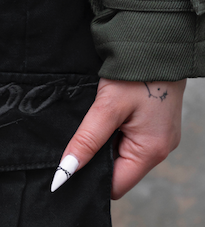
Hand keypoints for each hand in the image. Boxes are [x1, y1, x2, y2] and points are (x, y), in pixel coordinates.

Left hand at [51, 78, 185, 199]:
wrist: (159, 40)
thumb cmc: (137, 73)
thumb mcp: (106, 108)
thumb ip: (86, 142)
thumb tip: (65, 172)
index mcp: (151, 151)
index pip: (115, 186)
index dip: (91, 180)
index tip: (70, 167)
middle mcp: (160, 149)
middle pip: (119, 173)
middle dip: (97, 162)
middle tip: (81, 141)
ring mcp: (160, 138)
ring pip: (123, 157)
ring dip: (105, 146)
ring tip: (97, 125)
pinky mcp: (156, 126)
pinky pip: (130, 141)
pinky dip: (115, 135)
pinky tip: (108, 119)